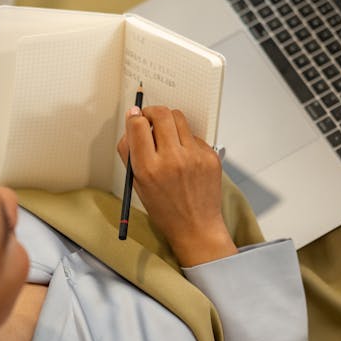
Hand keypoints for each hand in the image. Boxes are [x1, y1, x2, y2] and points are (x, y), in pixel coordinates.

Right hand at [117, 106, 236, 266]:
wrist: (196, 227)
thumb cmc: (165, 210)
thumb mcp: (137, 184)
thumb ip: (130, 153)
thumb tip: (131, 124)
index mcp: (149, 169)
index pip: (138, 125)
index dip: (134, 117)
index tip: (135, 117)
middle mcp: (172, 160)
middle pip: (161, 114)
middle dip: (152, 112)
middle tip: (150, 119)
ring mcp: (194, 157)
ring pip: (179, 118)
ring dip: (169, 122)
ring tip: (167, 137)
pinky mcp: (210, 156)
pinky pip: (194, 135)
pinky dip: (186, 140)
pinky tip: (184, 157)